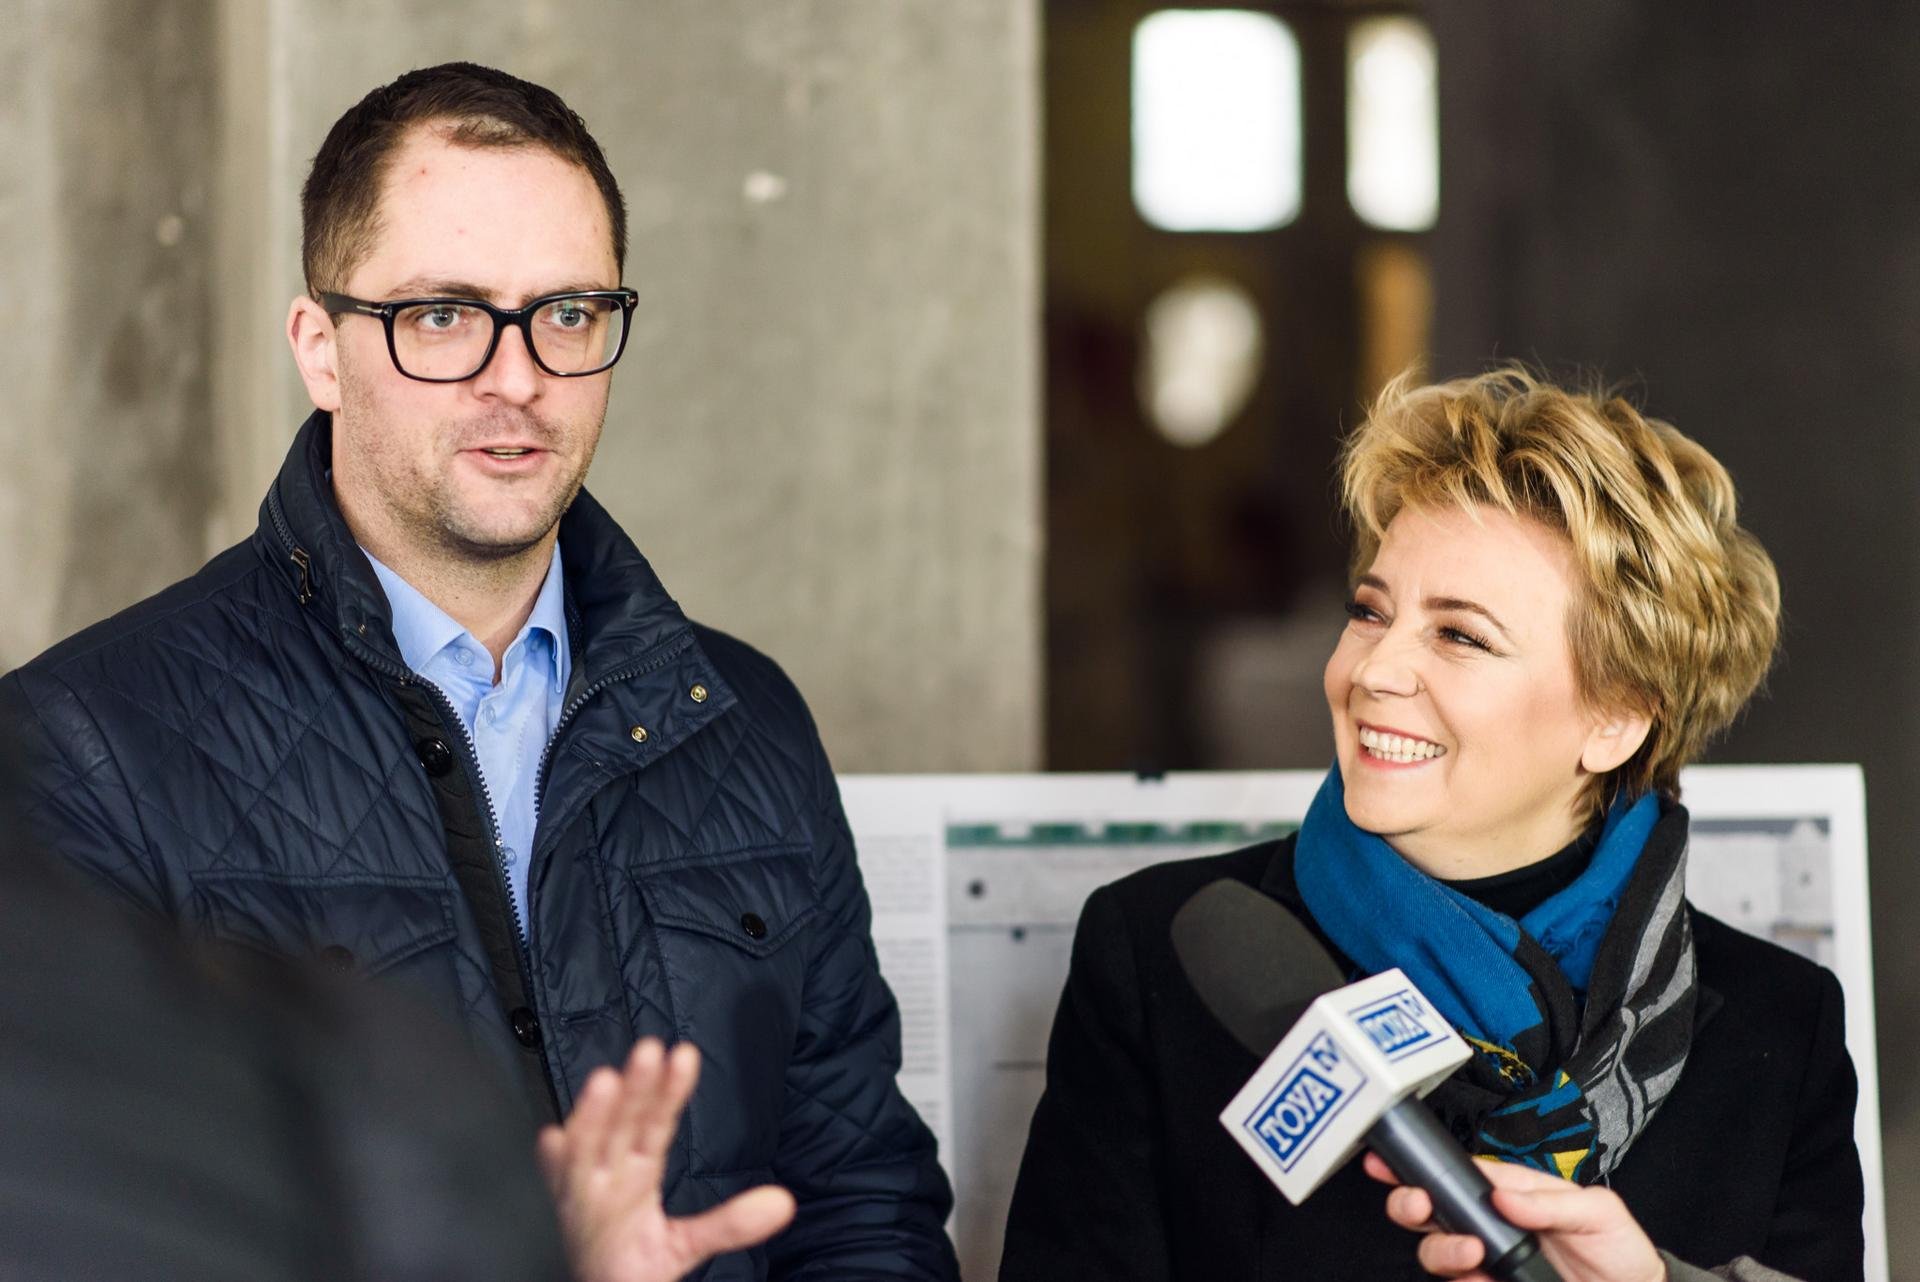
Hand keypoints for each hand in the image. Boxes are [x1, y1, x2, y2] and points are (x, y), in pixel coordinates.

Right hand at [537, 1038, 795, 1281]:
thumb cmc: (632, 1264)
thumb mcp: (686, 1244)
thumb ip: (731, 1223)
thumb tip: (784, 1203)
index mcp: (638, 1172)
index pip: (658, 1123)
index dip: (670, 1092)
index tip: (686, 1056)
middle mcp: (609, 1173)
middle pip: (625, 1125)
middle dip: (636, 1090)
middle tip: (649, 1051)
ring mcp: (583, 1192)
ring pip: (590, 1147)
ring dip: (595, 1115)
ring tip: (605, 1082)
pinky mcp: (564, 1218)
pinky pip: (556, 1190)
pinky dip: (551, 1164)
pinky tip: (552, 1139)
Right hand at [1365, 1151, 1664, 1281]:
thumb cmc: (1617, 1250)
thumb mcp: (1598, 1211)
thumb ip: (1552, 1201)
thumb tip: (1504, 1194)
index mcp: (1511, 1193)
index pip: (1458, 1174)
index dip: (1423, 1167)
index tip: (1401, 1166)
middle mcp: (1491, 1226)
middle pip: (1431, 1211)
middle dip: (1410, 1204)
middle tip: (1420, 1205)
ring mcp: (1488, 1262)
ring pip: (1435, 1251)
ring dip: (1441, 1249)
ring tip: (1470, 1250)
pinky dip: (1461, 1280)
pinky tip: (1479, 1277)